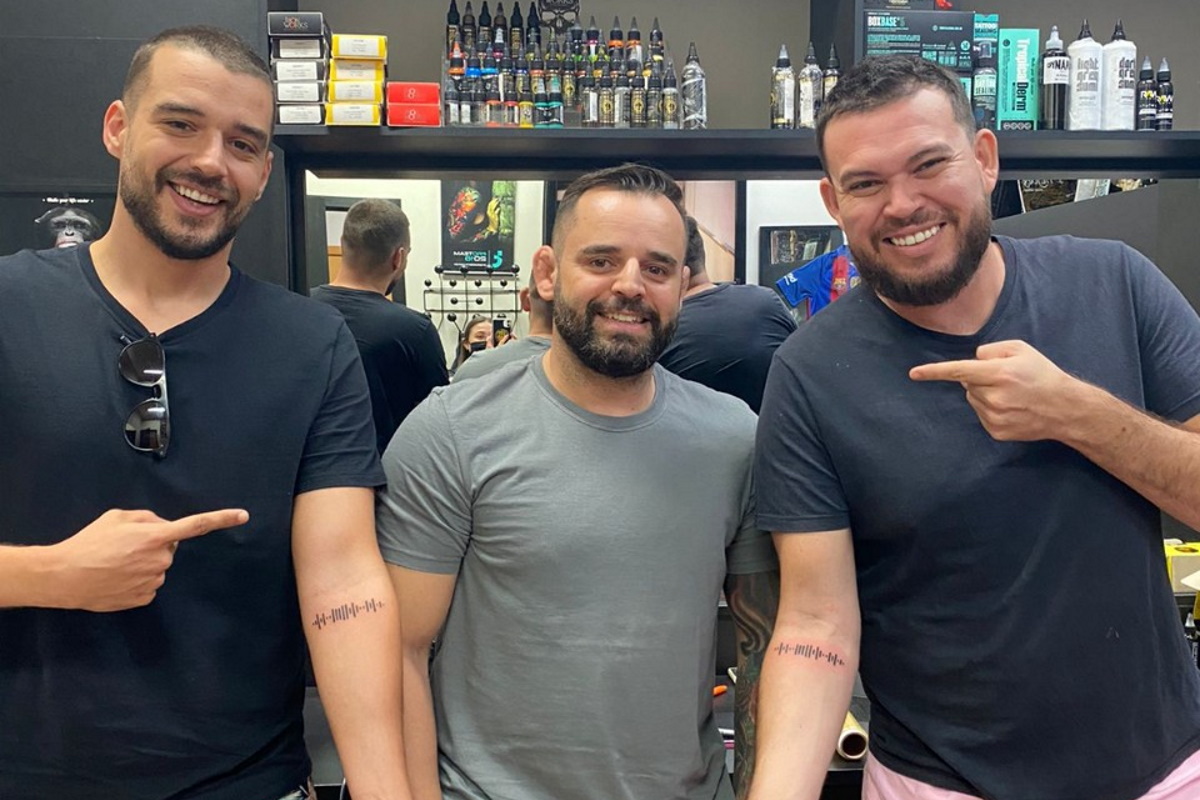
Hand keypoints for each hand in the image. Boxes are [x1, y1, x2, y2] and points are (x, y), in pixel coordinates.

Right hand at [48, 508, 248, 611]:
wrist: (64, 576)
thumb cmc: (89, 542)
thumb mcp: (117, 518)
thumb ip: (146, 518)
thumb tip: (163, 527)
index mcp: (155, 536)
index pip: (195, 526)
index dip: (221, 519)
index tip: (243, 515)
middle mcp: (160, 559)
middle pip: (169, 547)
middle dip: (154, 544)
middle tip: (125, 546)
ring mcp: (153, 581)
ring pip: (158, 567)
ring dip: (144, 563)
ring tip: (115, 563)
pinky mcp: (144, 598)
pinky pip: (149, 584)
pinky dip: (137, 580)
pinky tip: (116, 578)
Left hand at [909, 340, 1077, 441]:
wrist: (1065, 408)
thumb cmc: (1042, 375)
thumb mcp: (1020, 350)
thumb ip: (990, 350)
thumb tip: (972, 361)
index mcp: (999, 374)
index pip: (959, 371)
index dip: (934, 372)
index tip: (914, 373)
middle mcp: (994, 397)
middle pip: (967, 384)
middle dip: (978, 379)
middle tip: (1004, 380)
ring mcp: (994, 417)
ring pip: (972, 399)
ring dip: (984, 394)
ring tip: (1011, 395)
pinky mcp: (996, 431)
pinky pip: (980, 414)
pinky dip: (990, 409)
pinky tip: (1011, 408)